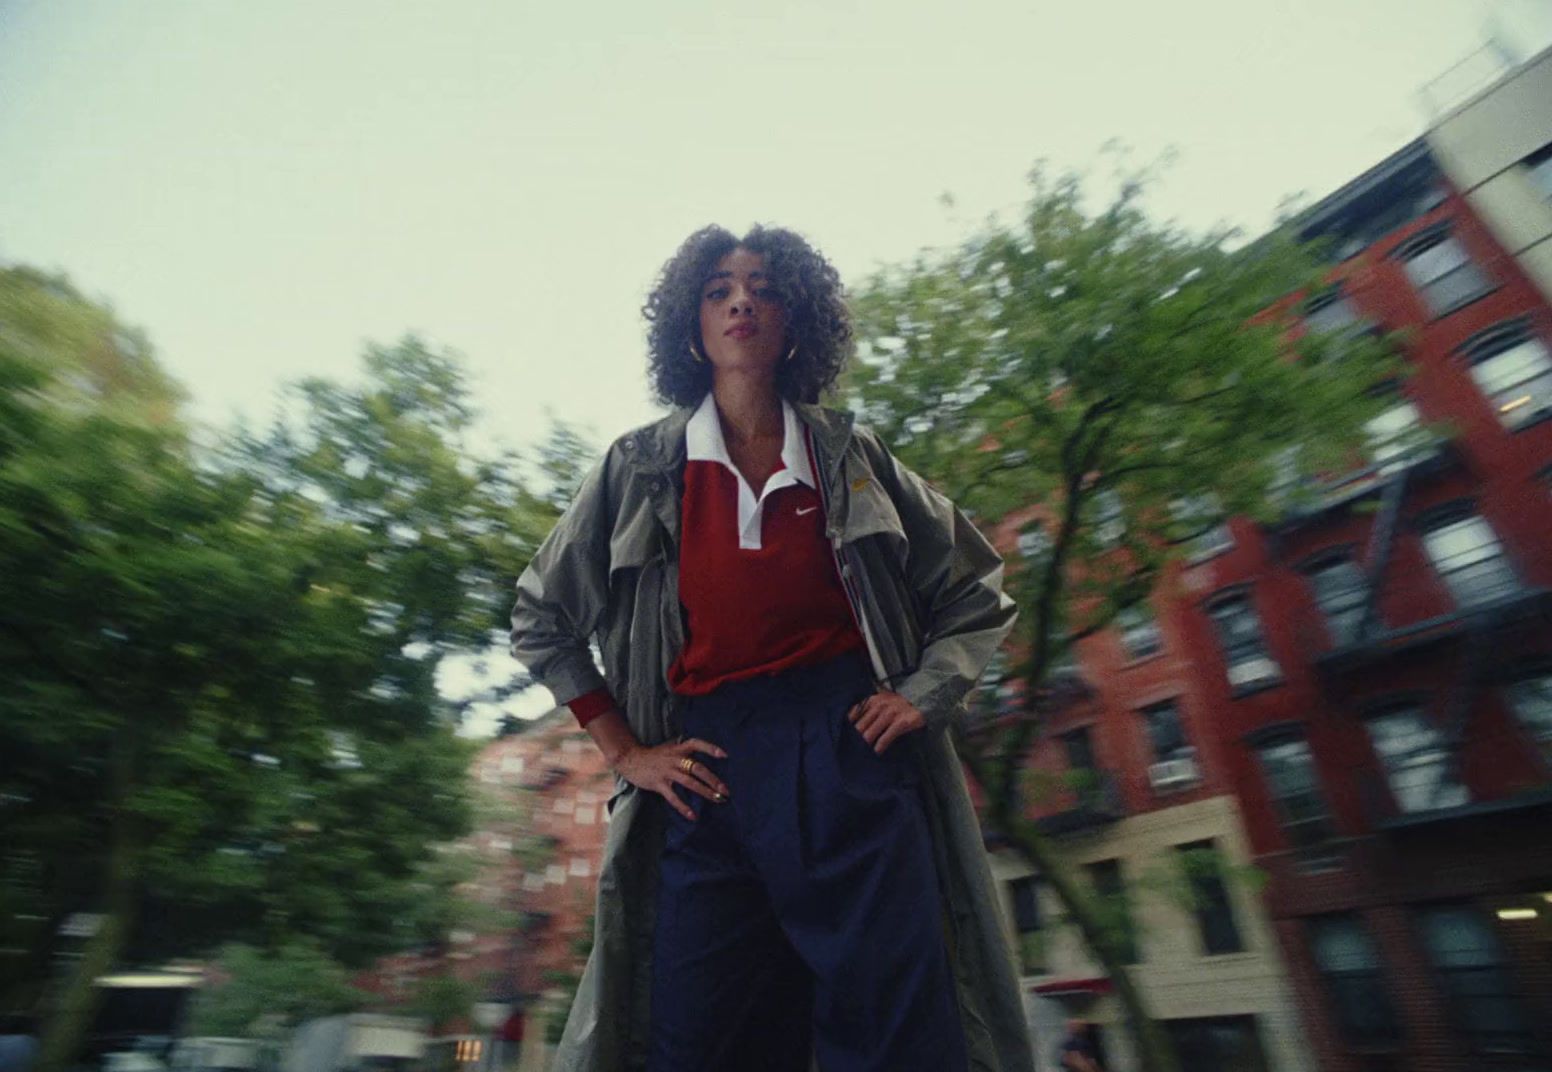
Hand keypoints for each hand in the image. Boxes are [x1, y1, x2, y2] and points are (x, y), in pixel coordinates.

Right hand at [611, 738, 729, 820]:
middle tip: (725, 790)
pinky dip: (684, 807)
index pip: (696, 744)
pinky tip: (692, 816)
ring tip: (716, 800)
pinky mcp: (659, 783)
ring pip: (689, 782)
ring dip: (705, 792)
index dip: (710, 748)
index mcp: (678, 749)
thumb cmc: (653, 755)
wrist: (630, 758)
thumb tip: (702, 763)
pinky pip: (673, 797)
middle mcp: (675, 759)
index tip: (724, 755)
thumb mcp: (670, 749)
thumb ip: (684, 753)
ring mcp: (667, 771)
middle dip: (713, 780)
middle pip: (697, 768)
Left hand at [846, 690, 924, 753]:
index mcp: (873, 700)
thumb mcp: (882, 701)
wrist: (922, 702)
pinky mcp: (902, 722)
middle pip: (860, 726)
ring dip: (865, 744)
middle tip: (852, 748)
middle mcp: (880, 705)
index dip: (848, 726)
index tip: (845, 736)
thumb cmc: (898, 705)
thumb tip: (850, 721)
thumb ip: (868, 708)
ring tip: (862, 751)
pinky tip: (877, 751)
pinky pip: (886, 737)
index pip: (854, 714)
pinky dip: (880, 746)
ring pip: (871, 733)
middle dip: (856, 738)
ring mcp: (891, 713)